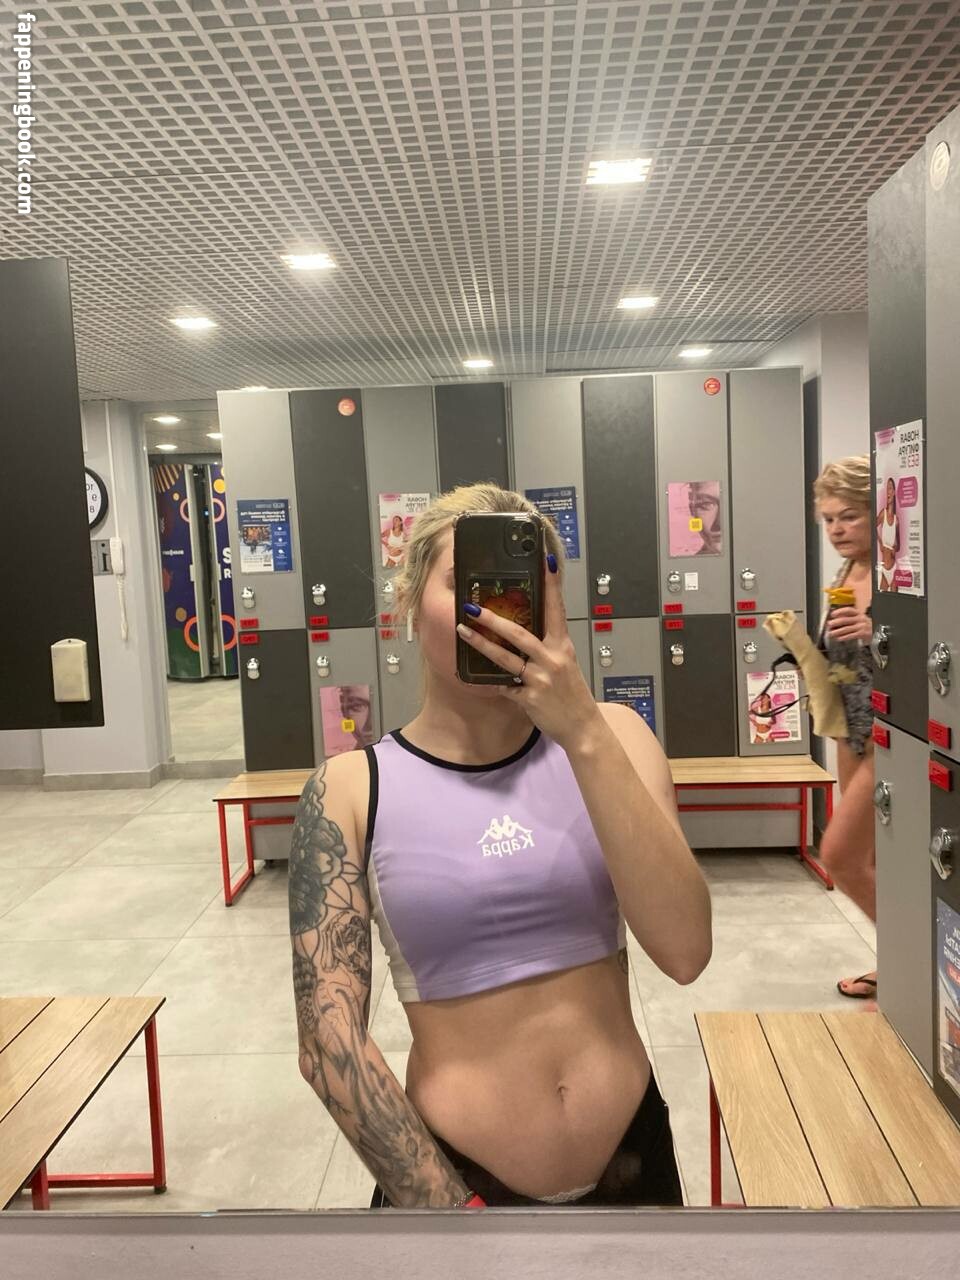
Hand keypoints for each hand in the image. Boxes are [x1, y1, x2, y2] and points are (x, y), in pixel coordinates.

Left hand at [456, 554, 602, 750]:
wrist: (582, 727)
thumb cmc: (572, 693)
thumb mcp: (565, 664)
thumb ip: (546, 648)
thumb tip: (523, 632)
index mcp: (562, 646)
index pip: (556, 608)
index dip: (551, 583)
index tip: (545, 559)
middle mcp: (552, 659)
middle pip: (520, 633)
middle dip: (494, 619)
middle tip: (473, 606)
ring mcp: (540, 679)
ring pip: (506, 657)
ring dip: (481, 643)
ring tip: (461, 629)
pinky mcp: (529, 698)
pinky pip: (505, 686)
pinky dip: (492, 680)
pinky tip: (474, 674)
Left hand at [826, 606, 871, 643]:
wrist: (878, 632)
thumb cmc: (866, 626)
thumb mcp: (860, 620)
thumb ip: (850, 619)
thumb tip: (836, 620)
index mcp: (859, 614)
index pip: (849, 610)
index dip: (840, 611)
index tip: (833, 614)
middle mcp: (860, 619)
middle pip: (846, 619)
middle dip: (836, 622)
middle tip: (829, 624)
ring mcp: (862, 626)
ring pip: (847, 628)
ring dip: (837, 631)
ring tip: (831, 633)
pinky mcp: (863, 634)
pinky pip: (851, 635)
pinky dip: (844, 637)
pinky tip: (839, 638)